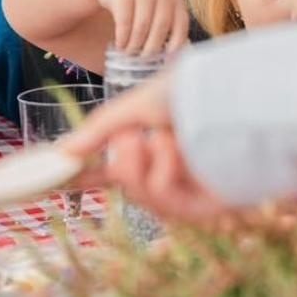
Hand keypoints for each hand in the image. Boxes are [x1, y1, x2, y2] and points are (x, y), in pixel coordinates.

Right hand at [61, 74, 230, 220]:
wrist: (235, 92)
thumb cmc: (194, 90)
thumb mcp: (136, 104)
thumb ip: (99, 129)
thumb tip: (62, 152)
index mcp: (159, 145)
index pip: (118, 169)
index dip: (90, 177)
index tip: (60, 180)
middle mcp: (176, 168)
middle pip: (132, 188)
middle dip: (124, 165)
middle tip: (129, 136)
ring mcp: (193, 189)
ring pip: (146, 198)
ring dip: (142, 167)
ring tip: (156, 136)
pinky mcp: (211, 206)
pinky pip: (172, 206)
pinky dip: (164, 175)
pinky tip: (174, 147)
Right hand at [90, 0, 188, 57]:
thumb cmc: (139, 2)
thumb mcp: (157, 8)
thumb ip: (165, 25)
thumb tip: (171, 56)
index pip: (182, 22)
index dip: (177, 42)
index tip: (168, 56)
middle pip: (161, 25)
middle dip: (152, 47)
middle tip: (144, 59)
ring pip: (142, 25)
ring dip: (135, 44)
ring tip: (130, 53)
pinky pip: (124, 21)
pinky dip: (123, 37)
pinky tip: (120, 45)